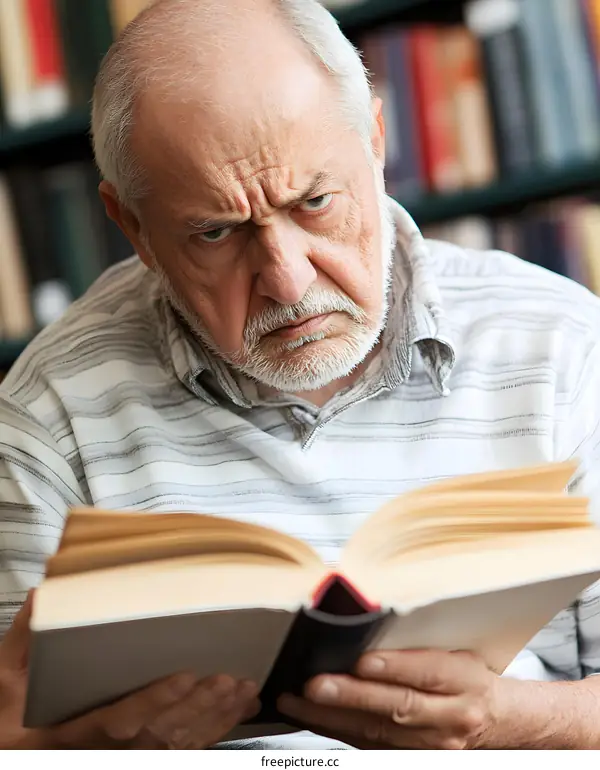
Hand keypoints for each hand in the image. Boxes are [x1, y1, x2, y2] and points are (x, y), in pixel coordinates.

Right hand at [1, 594, 259, 748]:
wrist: (16, 749)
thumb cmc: (9, 720)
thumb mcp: (4, 680)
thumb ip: (23, 642)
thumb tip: (40, 597)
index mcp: (78, 729)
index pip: (122, 717)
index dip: (156, 700)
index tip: (184, 675)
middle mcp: (109, 747)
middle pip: (161, 732)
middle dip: (197, 706)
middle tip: (226, 678)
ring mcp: (129, 754)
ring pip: (179, 741)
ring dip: (213, 717)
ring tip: (240, 688)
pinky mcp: (143, 751)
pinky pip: (185, 746)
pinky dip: (216, 728)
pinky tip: (238, 707)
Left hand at [277, 649, 499, 749]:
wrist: (496, 719)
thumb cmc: (469, 676)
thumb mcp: (456, 650)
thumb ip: (418, 644)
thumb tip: (365, 628)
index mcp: (465, 679)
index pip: (429, 672)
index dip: (393, 667)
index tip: (361, 659)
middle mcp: (452, 716)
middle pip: (399, 706)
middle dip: (352, 696)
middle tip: (316, 684)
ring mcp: (433, 744)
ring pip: (379, 732)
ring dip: (333, 717)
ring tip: (298, 701)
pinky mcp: (414, 758)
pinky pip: (370, 746)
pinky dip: (338, 730)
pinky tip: (313, 718)